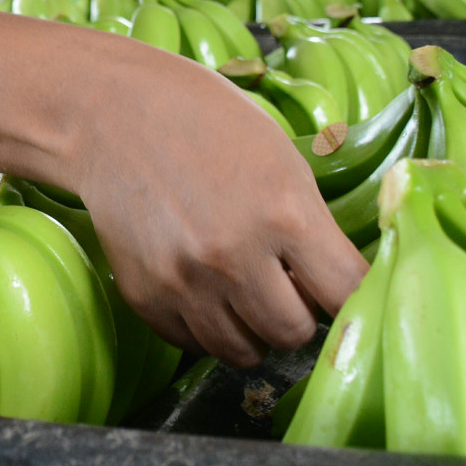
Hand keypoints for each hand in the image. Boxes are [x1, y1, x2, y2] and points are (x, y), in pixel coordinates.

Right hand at [67, 45, 367, 364]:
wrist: (111, 113)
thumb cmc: (205, 121)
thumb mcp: (281, 158)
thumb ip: (312, 226)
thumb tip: (337, 287)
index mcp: (284, 212)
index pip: (346, 294)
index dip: (354, 298)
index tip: (344, 292)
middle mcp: (235, 256)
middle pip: (294, 334)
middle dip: (298, 313)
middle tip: (284, 284)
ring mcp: (185, 282)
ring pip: (244, 352)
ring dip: (252, 328)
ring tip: (243, 290)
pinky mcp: (145, 296)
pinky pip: (194, 344)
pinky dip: (206, 326)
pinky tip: (203, 288)